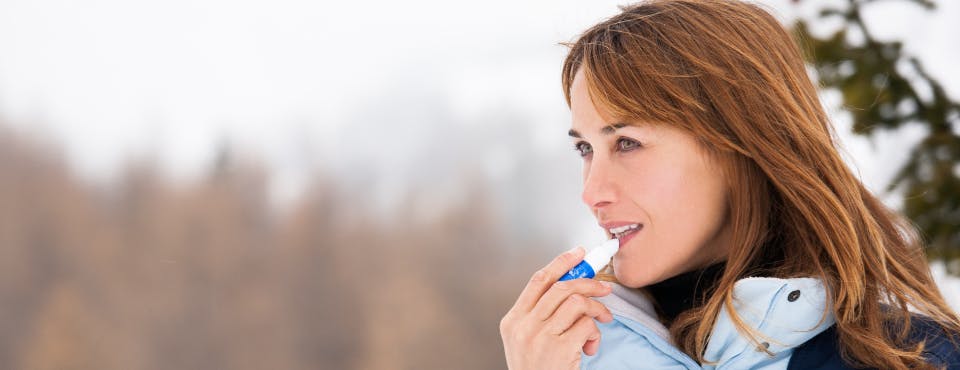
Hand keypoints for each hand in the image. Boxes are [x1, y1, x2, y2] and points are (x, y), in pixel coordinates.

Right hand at [499, 247, 614, 369]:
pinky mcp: (559, 349)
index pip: (538, 281)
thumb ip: (541, 316)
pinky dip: (595, 332)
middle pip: (561, 287)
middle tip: (605, 289)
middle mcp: (523, 326)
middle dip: (589, 283)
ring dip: (597, 310)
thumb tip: (574, 288)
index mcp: (512, 321)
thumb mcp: (528, 341)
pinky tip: (591, 347)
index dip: (560, 263)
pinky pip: (586, 325)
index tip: (579, 253)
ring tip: (602, 322)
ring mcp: (540, 337)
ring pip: (576, 302)